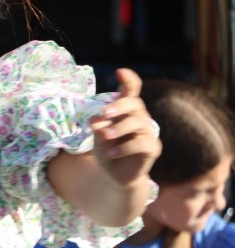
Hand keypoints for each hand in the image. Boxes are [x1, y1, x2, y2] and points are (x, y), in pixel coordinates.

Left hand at [90, 68, 161, 186]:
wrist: (115, 176)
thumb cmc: (107, 150)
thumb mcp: (98, 137)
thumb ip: (98, 127)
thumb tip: (96, 119)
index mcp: (126, 112)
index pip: (131, 91)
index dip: (129, 80)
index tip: (120, 71)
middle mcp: (140, 118)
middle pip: (135, 103)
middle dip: (120, 105)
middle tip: (104, 113)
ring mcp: (148, 133)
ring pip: (138, 122)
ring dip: (118, 128)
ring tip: (104, 137)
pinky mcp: (152, 148)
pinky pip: (141, 143)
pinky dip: (124, 147)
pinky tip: (111, 153)